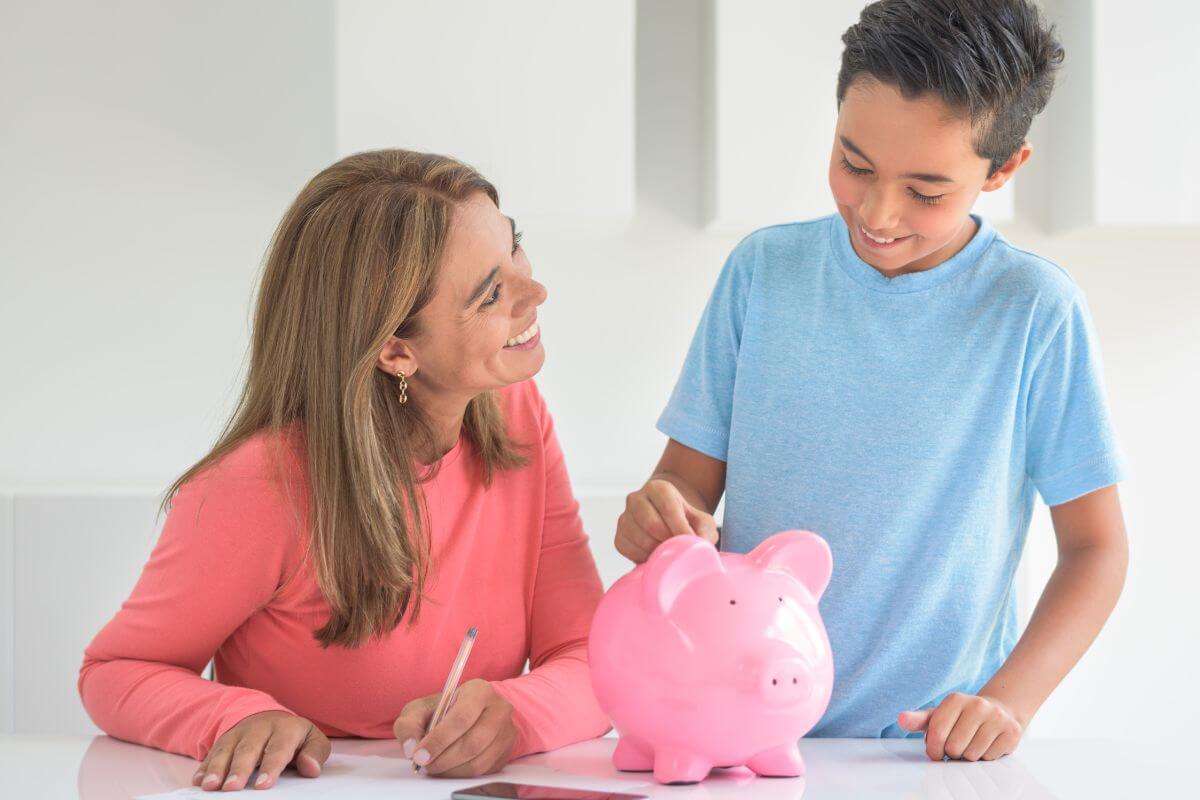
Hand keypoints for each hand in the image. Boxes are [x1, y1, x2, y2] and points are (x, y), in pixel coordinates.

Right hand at [192, 710, 329, 790]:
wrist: (269, 716)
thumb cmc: (293, 736)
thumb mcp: (312, 739)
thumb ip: (315, 753)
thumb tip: (311, 768)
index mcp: (285, 729)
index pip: (278, 748)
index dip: (271, 767)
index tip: (263, 785)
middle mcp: (259, 729)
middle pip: (248, 750)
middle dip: (239, 769)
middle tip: (232, 788)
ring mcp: (238, 733)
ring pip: (226, 750)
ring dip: (217, 768)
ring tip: (210, 786)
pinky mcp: (223, 741)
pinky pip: (211, 753)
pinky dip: (204, 767)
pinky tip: (199, 781)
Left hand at [393, 679, 517, 777]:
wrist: (467, 714)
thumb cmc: (443, 710)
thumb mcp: (420, 709)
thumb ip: (409, 725)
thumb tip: (411, 748)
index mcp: (479, 691)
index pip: (461, 718)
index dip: (438, 740)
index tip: (420, 755)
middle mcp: (499, 708)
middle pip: (472, 743)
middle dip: (443, 759)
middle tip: (425, 764)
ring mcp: (506, 731)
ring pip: (478, 761)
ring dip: (451, 770)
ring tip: (435, 766)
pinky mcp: (506, 751)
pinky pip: (484, 771)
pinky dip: (461, 774)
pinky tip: (449, 768)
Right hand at [615, 478, 718, 563]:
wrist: (666, 523)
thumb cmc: (686, 521)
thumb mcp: (702, 521)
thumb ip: (705, 531)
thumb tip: (699, 544)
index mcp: (658, 488)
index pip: (668, 509)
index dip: (681, 529)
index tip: (690, 543)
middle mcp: (636, 498)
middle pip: (651, 524)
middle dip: (668, 541)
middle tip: (680, 551)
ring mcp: (624, 518)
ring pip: (640, 539)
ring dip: (657, 551)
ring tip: (670, 554)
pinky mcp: (619, 537)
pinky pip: (629, 551)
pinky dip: (644, 558)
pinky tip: (655, 556)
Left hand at [898, 692, 1024, 760]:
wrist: (998, 711)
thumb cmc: (961, 717)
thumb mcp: (938, 716)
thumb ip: (918, 720)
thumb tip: (901, 719)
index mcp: (955, 699)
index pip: (937, 735)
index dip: (934, 750)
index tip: (936, 751)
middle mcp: (977, 704)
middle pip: (954, 747)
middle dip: (952, 753)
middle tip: (957, 745)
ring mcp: (997, 717)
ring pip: (972, 755)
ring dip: (968, 755)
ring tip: (972, 743)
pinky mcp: (1012, 731)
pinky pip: (990, 757)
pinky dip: (985, 756)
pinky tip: (986, 744)